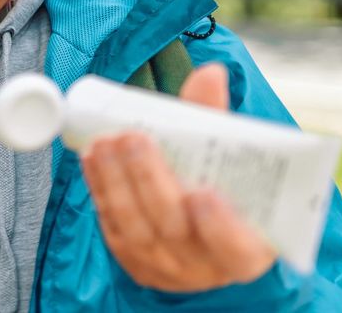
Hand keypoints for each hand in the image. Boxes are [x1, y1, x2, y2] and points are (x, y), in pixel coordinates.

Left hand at [80, 63, 276, 291]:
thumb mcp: (233, 160)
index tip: (203, 193)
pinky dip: (102, 190)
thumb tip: (210, 73)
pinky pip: (113, 226)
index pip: (236, 248)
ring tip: (107, 142)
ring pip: (136, 230)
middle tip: (135, 139)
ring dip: (117, 182)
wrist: (203, 227)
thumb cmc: (227, 190)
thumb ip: (216, 118)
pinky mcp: (134, 261)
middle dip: (150, 181)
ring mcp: (167, 268)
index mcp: (247, 249)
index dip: (220, 226)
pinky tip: (94, 158)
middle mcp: (206, 267)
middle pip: (174, 230)